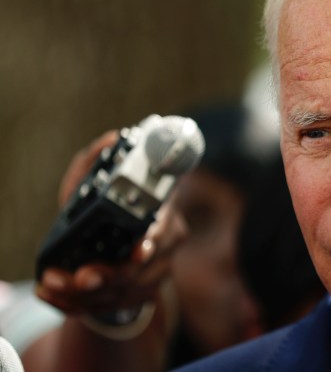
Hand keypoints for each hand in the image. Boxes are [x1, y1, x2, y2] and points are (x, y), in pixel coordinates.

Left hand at [36, 131, 187, 315]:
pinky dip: (77, 304)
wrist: (115, 245)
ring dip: (84, 292)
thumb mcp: (94, 181)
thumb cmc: (105, 208)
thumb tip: (113, 137)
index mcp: (165, 213)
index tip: (137, 251)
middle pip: (143, 268)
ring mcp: (156, 275)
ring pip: (123, 292)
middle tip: (82, 276)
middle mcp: (166, 246)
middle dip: (110, 274)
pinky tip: (52, 294)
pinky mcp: (140, 296)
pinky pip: (110, 306)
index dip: (152, 241)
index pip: (166, 229)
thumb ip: (98, 159)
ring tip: (51, 282)